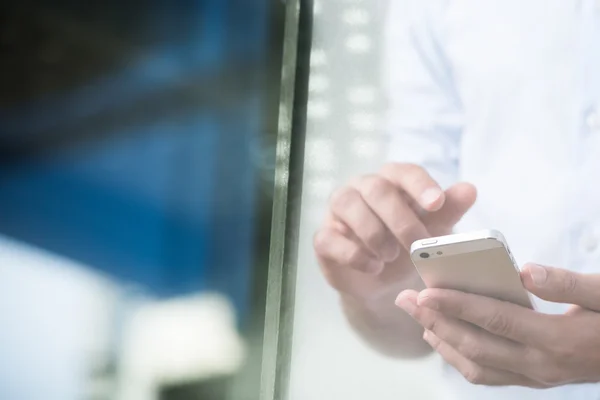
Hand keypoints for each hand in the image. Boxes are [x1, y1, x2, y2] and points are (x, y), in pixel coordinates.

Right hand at [314, 163, 476, 301]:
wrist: (381, 281)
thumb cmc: (406, 245)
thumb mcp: (432, 231)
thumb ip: (448, 210)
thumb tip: (470, 189)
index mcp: (391, 180)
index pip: (404, 172)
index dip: (420, 184)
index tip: (437, 202)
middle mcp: (361, 188)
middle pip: (376, 188)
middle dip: (399, 218)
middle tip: (416, 244)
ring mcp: (337, 211)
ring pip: (347, 204)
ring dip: (374, 232)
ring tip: (391, 256)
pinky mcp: (323, 238)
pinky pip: (329, 238)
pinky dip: (353, 254)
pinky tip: (373, 267)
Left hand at [397, 264, 599, 387]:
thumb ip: (568, 284)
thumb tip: (525, 272)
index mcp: (557, 339)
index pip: (495, 320)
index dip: (457, 306)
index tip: (424, 293)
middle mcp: (541, 365)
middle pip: (475, 346)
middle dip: (435, 322)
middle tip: (404, 301)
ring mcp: (537, 377)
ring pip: (476, 367)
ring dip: (442, 341)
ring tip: (418, 318)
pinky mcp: (535, 380)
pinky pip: (488, 376)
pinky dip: (459, 358)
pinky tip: (444, 339)